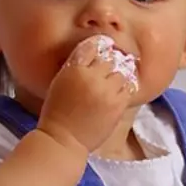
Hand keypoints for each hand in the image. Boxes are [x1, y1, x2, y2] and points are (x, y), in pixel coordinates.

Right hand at [38, 37, 135, 153]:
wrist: (63, 138)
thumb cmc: (57, 112)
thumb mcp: (60, 81)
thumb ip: (76, 66)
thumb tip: (94, 54)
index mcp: (75, 69)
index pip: (93, 46)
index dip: (99, 46)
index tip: (102, 49)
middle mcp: (93, 77)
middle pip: (110, 59)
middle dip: (109, 63)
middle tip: (107, 71)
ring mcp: (107, 91)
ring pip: (121, 73)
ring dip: (118, 76)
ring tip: (112, 83)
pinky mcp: (117, 105)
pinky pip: (128, 88)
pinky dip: (125, 88)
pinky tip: (118, 92)